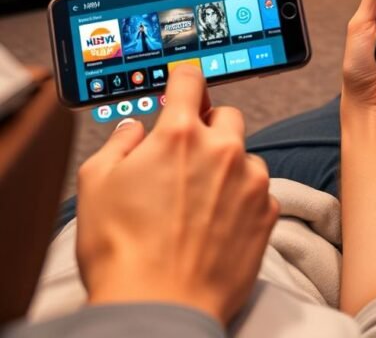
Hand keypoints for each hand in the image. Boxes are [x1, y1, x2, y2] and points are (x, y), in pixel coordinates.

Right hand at [76, 65, 278, 324]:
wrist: (157, 309)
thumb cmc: (121, 250)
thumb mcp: (96, 183)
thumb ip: (119, 142)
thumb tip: (135, 130)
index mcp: (179, 133)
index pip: (190, 79)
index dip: (182, 81)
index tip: (181, 88)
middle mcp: (222, 149)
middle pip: (225, 114)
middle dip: (207, 127)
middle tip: (184, 158)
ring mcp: (250, 181)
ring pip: (245, 154)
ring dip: (227, 166)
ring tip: (199, 201)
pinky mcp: (267, 213)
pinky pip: (259, 190)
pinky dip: (242, 199)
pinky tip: (216, 222)